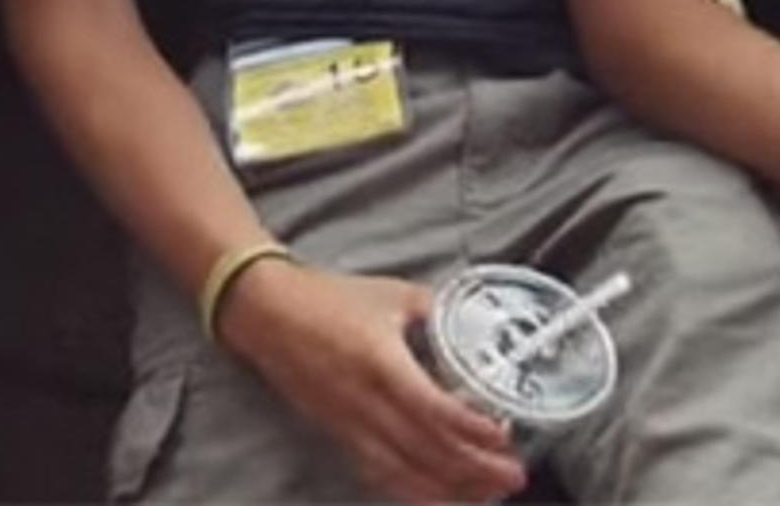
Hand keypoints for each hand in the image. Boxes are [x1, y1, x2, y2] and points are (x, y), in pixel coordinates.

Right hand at [215, 262, 527, 503]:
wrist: (264, 311)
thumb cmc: (325, 297)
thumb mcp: (390, 294)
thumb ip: (434, 311)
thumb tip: (472, 322)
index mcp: (380, 363)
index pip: (432, 410)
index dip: (471, 429)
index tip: (504, 435)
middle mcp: (365, 403)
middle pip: (426, 451)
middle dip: (475, 470)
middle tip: (514, 476)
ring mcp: (348, 424)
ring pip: (405, 472)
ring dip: (450, 488)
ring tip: (487, 493)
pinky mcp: (337, 435)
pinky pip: (380, 473)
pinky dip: (413, 490)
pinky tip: (439, 495)